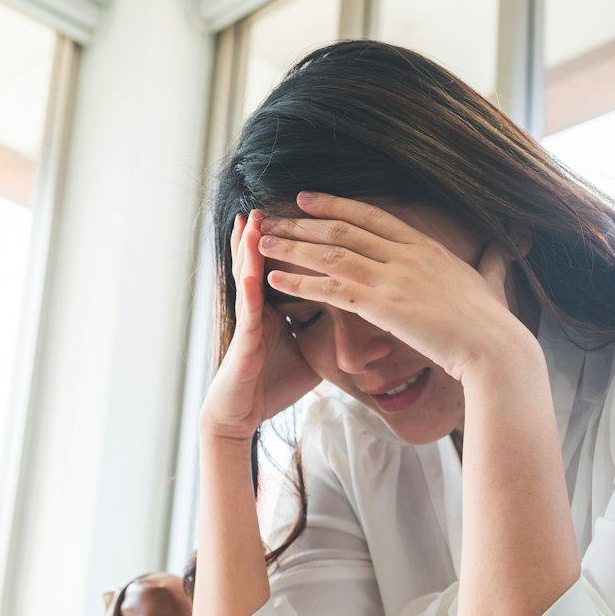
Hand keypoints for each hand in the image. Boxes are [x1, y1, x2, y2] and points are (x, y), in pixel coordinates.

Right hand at [200, 208, 321, 443]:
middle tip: (274, 201)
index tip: (307, 212)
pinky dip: (250, 284)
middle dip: (271, 231)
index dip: (297, 239)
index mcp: (276, 305)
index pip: (288, 264)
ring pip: (249, 274)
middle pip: (264, 260)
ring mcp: (247, 320)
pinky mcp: (243, 339)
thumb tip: (371, 327)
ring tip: (253, 219)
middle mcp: (258, 307)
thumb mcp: (313, 354)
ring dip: (250, 246)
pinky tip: (253, 266)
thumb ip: (334, 334)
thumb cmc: (273, 384)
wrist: (243, 414)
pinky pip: (247, 308)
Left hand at [256, 191, 529, 382]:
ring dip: (293, 247)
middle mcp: (406, 254)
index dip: (335, 205)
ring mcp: (394, 277)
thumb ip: (491, 261)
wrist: (496, 349)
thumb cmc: (494, 323)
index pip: (371, 216)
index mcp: (426, 245)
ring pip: (331, 254)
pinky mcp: (383, 305)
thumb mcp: (492, 282)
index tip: (305, 198)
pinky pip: (331, 290)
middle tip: (269, 218)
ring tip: (262, 243)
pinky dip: (301, 283)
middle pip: (342, 230)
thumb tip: (502, 249)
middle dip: (301, 223)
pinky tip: (275, 280)